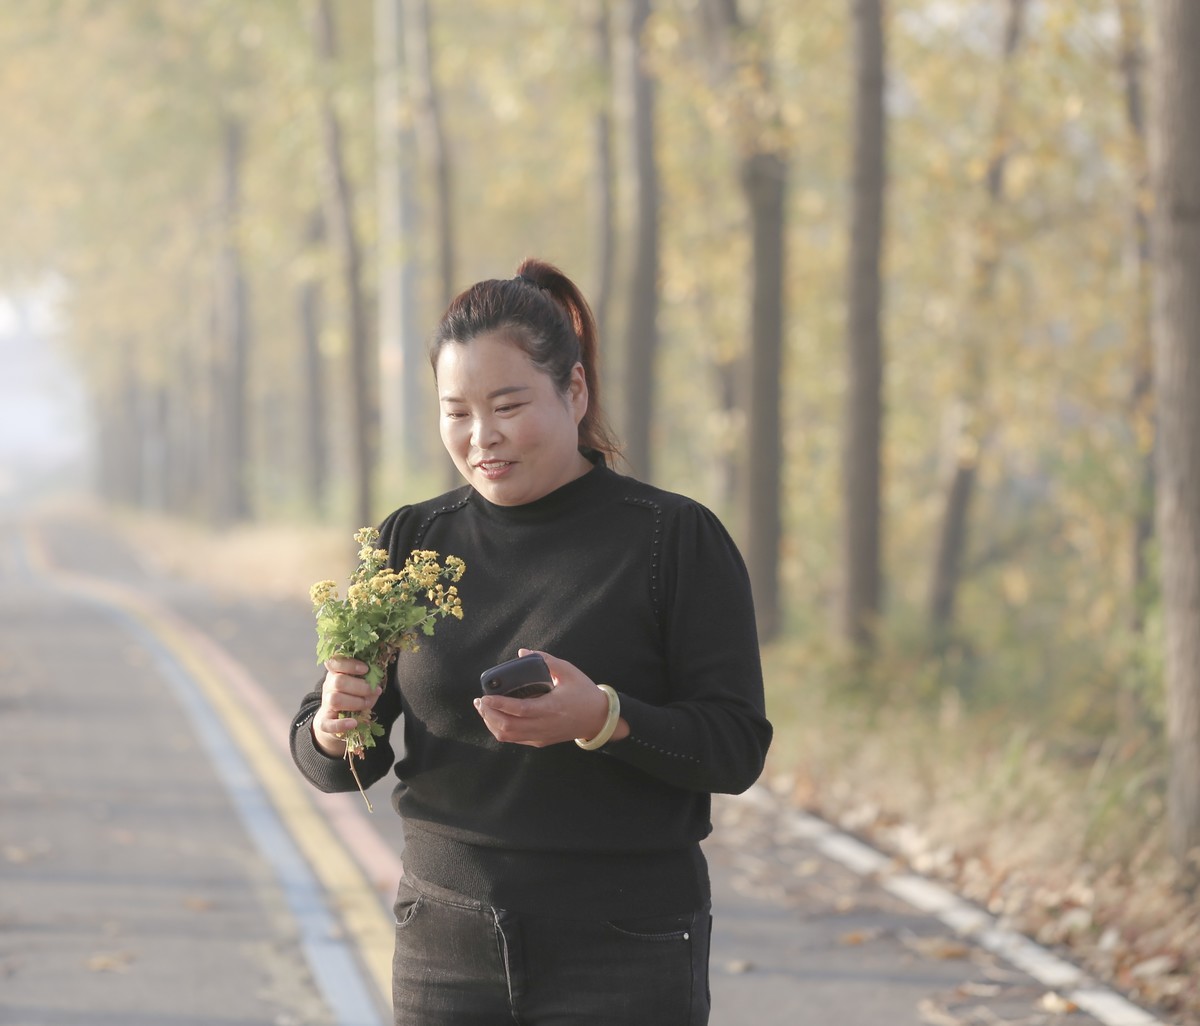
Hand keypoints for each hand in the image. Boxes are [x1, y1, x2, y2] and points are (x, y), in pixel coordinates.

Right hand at [313, 656, 380, 755]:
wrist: (333, 720)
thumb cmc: (351, 698)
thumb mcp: (359, 686)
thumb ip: (367, 682)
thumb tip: (376, 686)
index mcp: (335, 674)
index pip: (335, 662)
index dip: (350, 664)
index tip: (366, 669)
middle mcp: (328, 687)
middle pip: (338, 681)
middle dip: (361, 686)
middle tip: (375, 690)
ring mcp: (325, 705)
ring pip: (335, 699)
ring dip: (355, 702)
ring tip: (367, 704)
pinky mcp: (324, 723)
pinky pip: (328, 724)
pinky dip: (342, 724)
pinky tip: (353, 723)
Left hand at [474, 648, 628, 747]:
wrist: (599, 719)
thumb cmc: (584, 693)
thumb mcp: (568, 671)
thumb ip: (546, 660)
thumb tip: (522, 652)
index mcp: (550, 708)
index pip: (518, 710)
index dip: (499, 704)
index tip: (484, 696)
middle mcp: (543, 725)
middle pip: (507, 727)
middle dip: (488, 714)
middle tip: (480, 701)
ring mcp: (541, 736)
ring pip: (508, 736)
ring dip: (491, 723)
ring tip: (484, 709)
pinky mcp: (540, 741)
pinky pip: (515, 740)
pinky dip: (501, 730)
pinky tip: (496, 718)